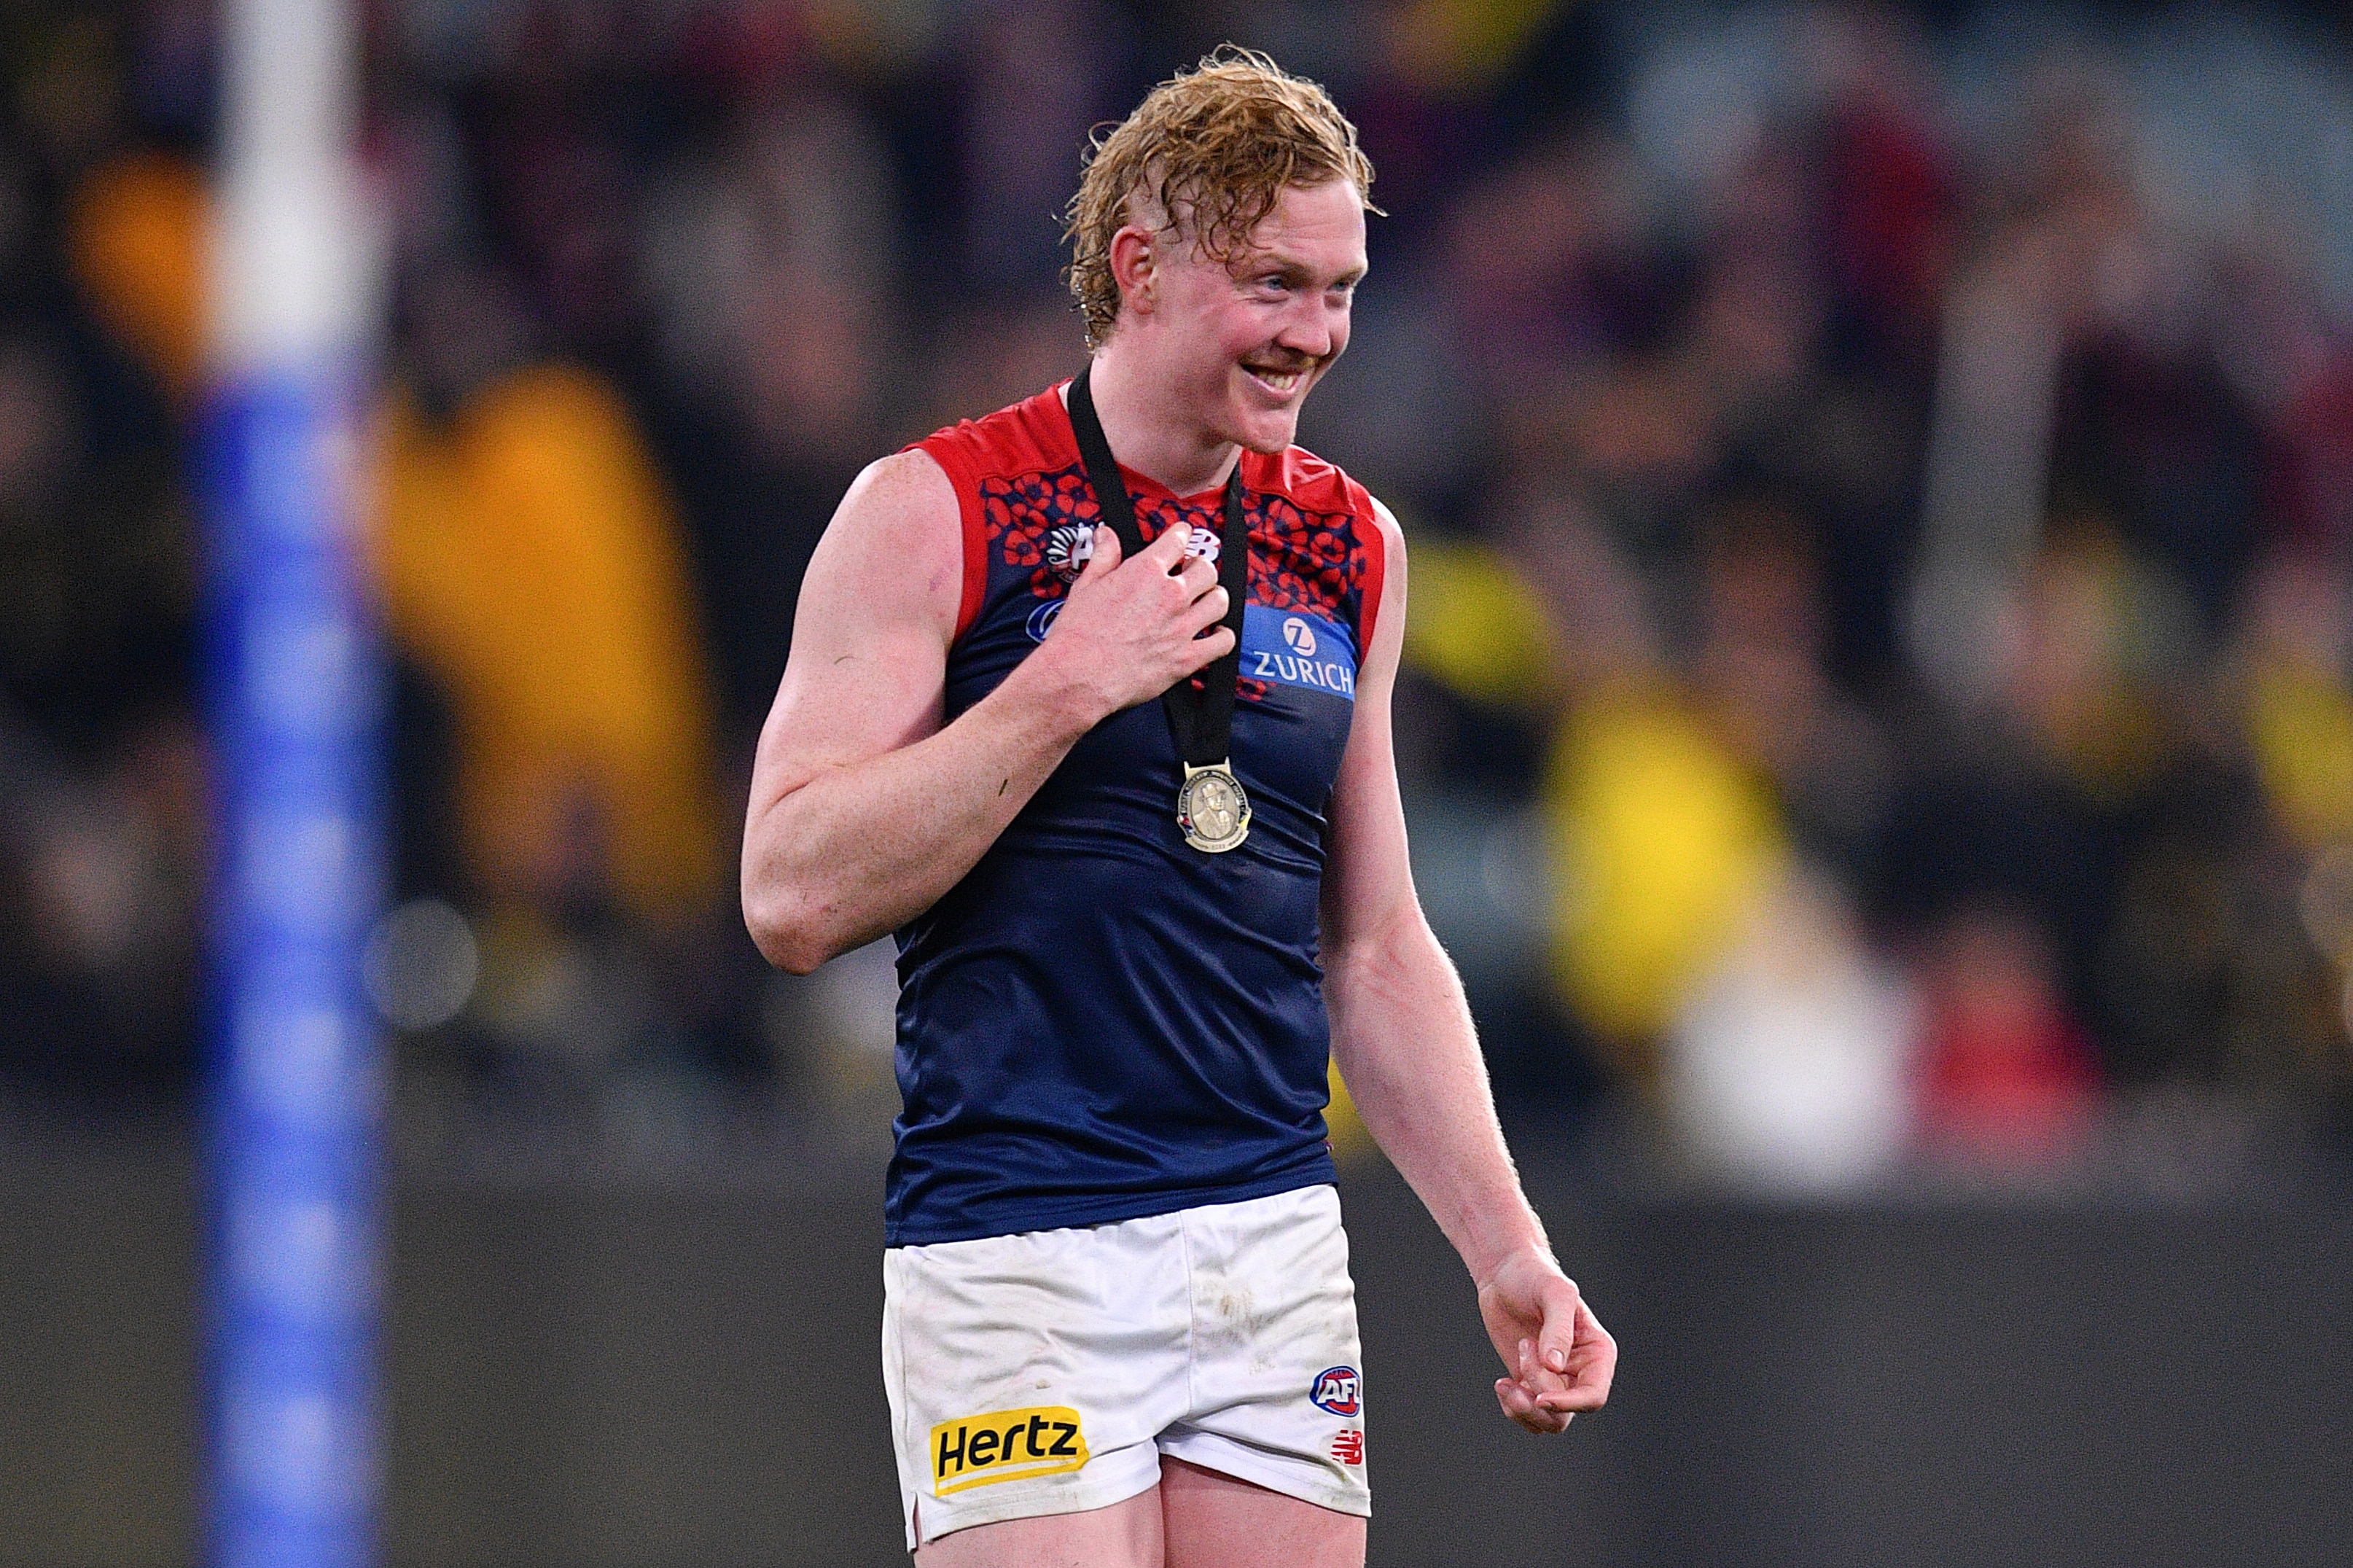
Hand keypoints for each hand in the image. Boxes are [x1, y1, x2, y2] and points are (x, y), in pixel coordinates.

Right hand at [1035, 522, 1234, 721]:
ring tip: (1205, 601)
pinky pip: (1222, 643)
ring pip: (1220, 601)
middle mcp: (1170, 595)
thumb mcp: (1086, 585)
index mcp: (1145, 572)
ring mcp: (1182, 627)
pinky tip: (1216, 635)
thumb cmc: (1078, 635)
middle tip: (1191, 573)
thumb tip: (1106, 536)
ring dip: (1214, 598)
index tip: (1182, 536)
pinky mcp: (1187, 658)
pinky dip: (1223, 637)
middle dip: (1199, 567)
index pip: (1178, 540)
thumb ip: (1103, 557)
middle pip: (1206, 569)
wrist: (1078, 675)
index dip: (1181, 535)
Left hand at [1476, 1247, 1615, 1433]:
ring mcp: (1555, 1380)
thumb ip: (1558, 1329)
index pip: (1593, 1396)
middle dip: (1538, 1389)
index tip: (1539, 1397)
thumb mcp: (1554, 1293)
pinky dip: (1512, 1408)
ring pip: (1548, 1421)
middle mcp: (1580, 1372)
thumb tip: (1556, 1366)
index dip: (1569, 1403)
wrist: (1503, 1274)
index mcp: (1597, 1353)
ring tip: (1505, 1380)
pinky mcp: (1530, 1383)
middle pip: (1566, 1411)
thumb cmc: (1535, 1276)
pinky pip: (1527, 1416)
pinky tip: (1501, 1384)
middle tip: (1522, 1347)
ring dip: (1522, 1407)